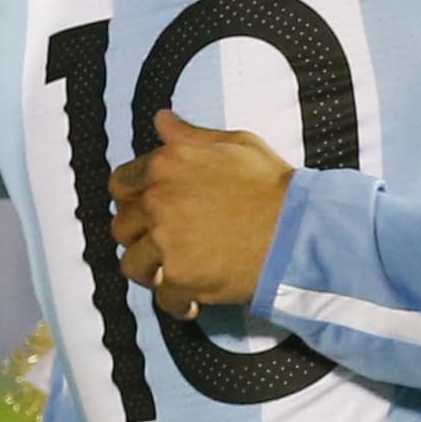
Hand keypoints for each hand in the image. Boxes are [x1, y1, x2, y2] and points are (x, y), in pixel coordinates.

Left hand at [109, 110, 295, 315]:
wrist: (299, 229)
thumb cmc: (274, 186)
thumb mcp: (236, 144)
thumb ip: (191, 135)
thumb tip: (161, 119)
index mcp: (168, 164)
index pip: (121, 184)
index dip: (132, 199)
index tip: (147, 211)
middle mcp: (159, 200)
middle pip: (122, 226)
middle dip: (140, 236)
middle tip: (165, 243)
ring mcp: (166, 240)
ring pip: (132, 264)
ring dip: (151, 270)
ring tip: (174, 272)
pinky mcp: (180, 276)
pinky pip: (162, 297)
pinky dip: (176, 302)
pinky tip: (193, 299)